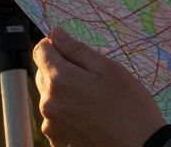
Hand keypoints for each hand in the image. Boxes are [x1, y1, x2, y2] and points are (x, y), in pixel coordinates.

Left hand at [33, 27, 165, 146]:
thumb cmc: (130, 108)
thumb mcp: (109, 69)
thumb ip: (77, 50)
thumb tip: (56, 34)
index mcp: (61, 80)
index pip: (40, 51)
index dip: (55, 45)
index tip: (71, 49)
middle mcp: (49, 103)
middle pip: (44, 74)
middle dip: (61, 69)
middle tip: (91, 77)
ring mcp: (52, 124)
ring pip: (51, 97)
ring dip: (65, 92)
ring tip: (94, 100)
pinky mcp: (58, 140)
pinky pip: (56, 118)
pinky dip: (68, 113)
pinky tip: (91, 116)